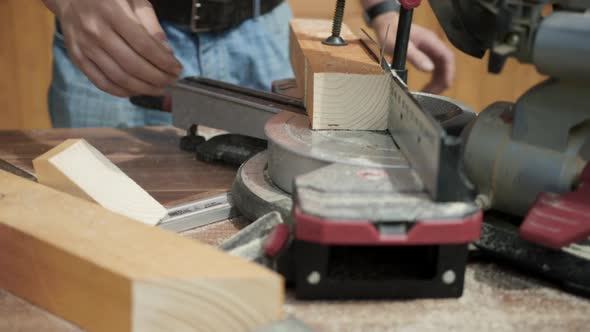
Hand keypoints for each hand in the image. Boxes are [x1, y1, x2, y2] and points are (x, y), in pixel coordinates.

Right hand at [43, 0, 182, 96]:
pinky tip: (137, 90)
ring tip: (159, 88)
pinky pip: (102, 82)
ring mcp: (84, 47)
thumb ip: (151, 25)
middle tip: (172, 81)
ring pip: (119, 78)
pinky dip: (122, 91)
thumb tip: (167, 52)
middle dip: (158, 78)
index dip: (164, 62)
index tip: (177, 69)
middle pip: (133, 65)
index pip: (144, 46)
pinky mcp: (77, 58)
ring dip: (143, 88)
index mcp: (112, 12)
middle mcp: (95, 31)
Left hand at [371, 11, 454, 93]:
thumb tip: (429, 69)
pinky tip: (427, 87)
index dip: (449, 72)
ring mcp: (430, 49)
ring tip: (429, 93)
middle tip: (433, 94)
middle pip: (446, 64)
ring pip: (441, 67)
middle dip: (443, 80)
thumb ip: (415, 57)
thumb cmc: (391, 33)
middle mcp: (433, 45)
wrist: (386, 25)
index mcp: (431, 41)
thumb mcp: (401, 47)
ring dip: (438, 81)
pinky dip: (432, 78)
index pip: (447, 57)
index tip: (446, 85)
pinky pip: (434, 68)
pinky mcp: (426, 54)